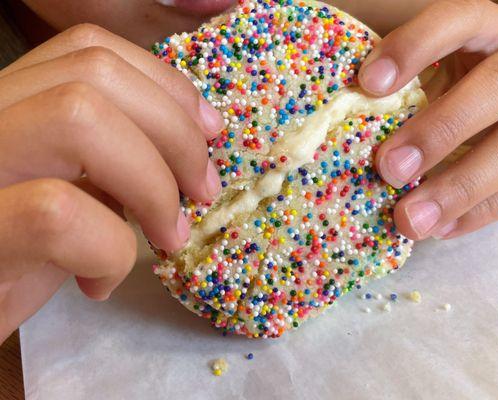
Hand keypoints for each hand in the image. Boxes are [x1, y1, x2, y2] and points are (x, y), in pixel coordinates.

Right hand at [0, 24, 222, 341]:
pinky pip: (57, 213)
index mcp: (11, 101)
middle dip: (175, 132)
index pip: (91, 51)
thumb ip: (111, 158)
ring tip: (167, 237)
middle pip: (95, 73)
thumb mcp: (67, 192)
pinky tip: (99, 284)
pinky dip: (108, 253)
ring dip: (152, 185)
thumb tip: (188, 151)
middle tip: (203, 192)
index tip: (209, 132)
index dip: (166, 86)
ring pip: (78, 118)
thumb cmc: (15, 258)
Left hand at [358, 0, 497, 239]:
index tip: (368, 84)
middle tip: (390, 169)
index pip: (458, 20)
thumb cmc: (465, 79)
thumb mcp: (441, 64)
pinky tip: (440, 229)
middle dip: (441, 131)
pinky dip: (480, 213)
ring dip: (460, 189)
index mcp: (492, 28)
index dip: (414, 49)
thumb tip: (344, 108)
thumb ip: (405, 81)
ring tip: (411, 220)